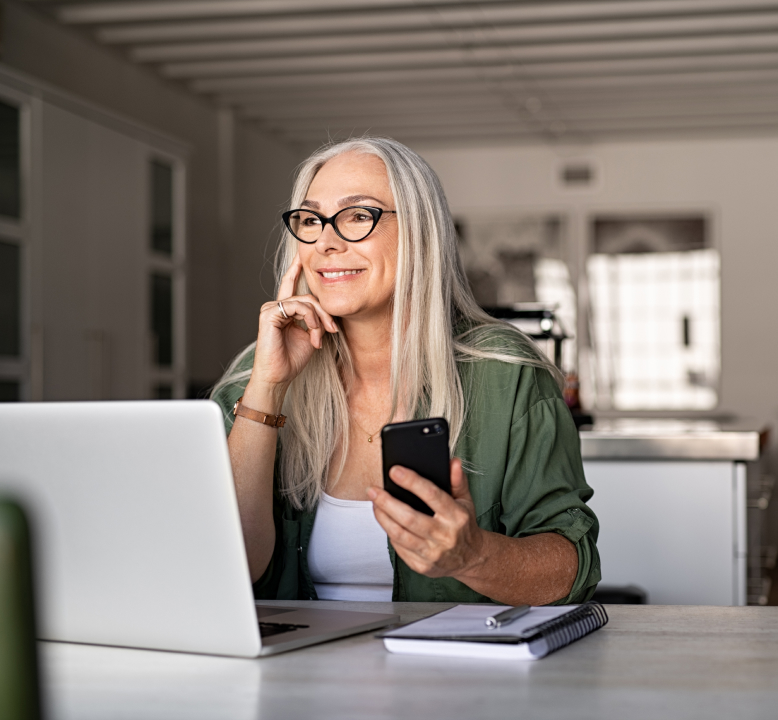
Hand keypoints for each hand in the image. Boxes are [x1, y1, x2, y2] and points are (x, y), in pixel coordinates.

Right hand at [250, 254, 339, 391]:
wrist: (278, 377)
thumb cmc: (292, 360)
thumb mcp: (311, 336)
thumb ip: (316, 320)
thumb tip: (327, 312)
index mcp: (284, 310)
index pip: (291, 284)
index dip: (296, 269)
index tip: (303, 256)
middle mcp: (276, 306)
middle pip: (307, 296)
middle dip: (324, 311)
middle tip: (333, 329)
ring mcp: (271, 309)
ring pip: (304, 301)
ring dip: (318, 319)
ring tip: (319, 336)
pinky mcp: (269, 314)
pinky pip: (296, 306)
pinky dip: (309, 318)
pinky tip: (312, 332)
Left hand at [367, 459, 485, 579]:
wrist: (472, 558)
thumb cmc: (464, 526)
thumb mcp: (466, 501)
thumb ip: (457, 481)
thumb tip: (453, 462)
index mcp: (456, 516)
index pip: (432, 495)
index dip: (412, 482)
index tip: (394, 471)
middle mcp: (445, 536)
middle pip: (409, 518)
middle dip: (387, 502)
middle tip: (373, 490)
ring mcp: (433, 553)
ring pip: (400, 534)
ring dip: (383, 517)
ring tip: (375, 504)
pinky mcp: (422, 566)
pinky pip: (399, 548)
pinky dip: (389, 533)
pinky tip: (386, 522)